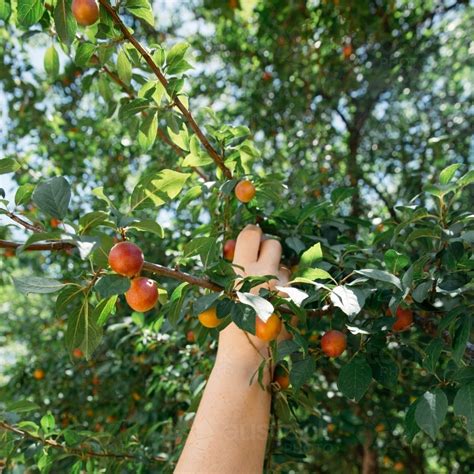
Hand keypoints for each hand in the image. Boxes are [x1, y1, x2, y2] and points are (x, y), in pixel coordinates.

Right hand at [218, 225, 289, 361]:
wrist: (246, 355)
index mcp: (240, 270)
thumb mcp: (224, 294)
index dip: (252, 232)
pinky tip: (277, 307)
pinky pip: (293, 287)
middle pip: (274, 244)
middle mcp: (262, 273)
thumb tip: (243, 252)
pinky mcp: (294, 301)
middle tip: (263, 260)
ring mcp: (281, 286)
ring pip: (285, 267)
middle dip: (269, 249)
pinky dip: (286, 293)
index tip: (253, 235)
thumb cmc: (229, 326)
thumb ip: (236, 271)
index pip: (251, 235)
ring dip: (278, 275)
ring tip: (267, 294)